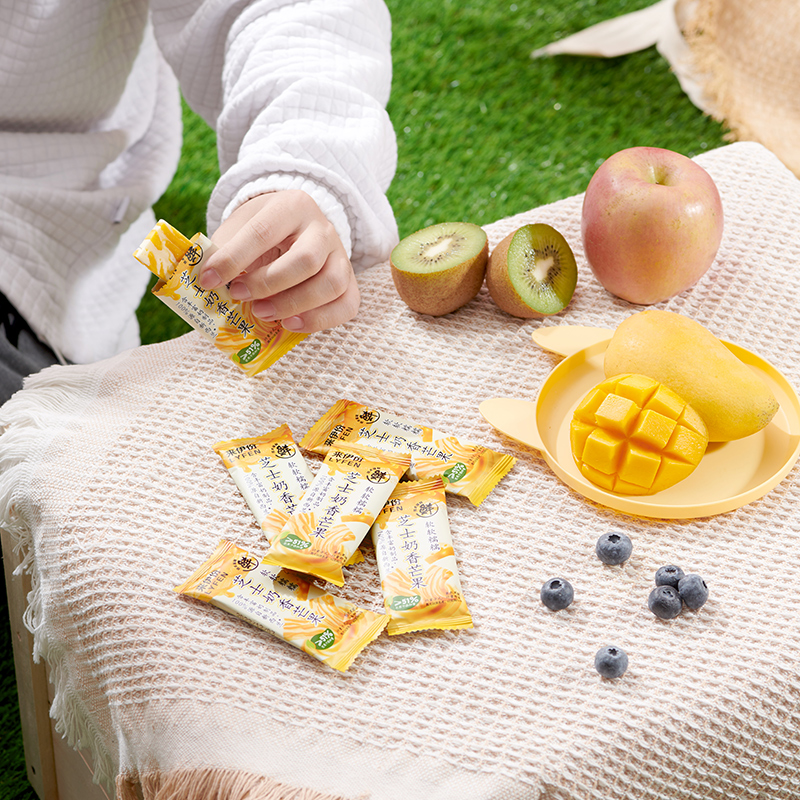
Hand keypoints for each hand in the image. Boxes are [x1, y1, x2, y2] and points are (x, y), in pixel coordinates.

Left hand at [199, 191, 359, 332]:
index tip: (209, 280)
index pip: (263, 232)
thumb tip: (203, 280)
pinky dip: (319, 320)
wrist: (295, 228)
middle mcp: (323, 228)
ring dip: (294, 305)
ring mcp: (341, 256)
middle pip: (306, 261)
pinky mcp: (350, 282)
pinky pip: (346, 305)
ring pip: (330, 284)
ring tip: (263, 314)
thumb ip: (223, 250)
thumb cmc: (263, 232)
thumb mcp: (239, 227)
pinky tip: (291, 325)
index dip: (233, 259)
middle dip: (268, 284)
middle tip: (239, 296)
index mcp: (292, 206)